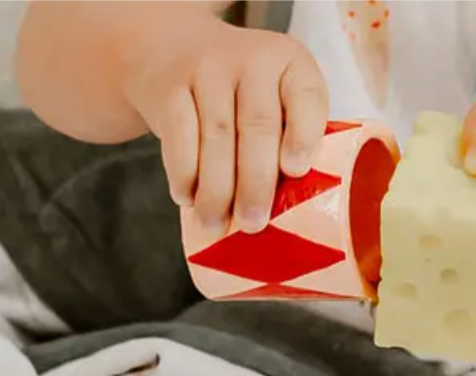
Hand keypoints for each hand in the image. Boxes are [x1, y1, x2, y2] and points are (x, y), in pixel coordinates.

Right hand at [123, 23, 328, 232]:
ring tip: (216, 224)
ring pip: (216, 136)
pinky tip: (187, 198)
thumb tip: (295, 212)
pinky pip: (178, 135)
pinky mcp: (170, 86)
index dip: (303, 135)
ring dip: (217, 189)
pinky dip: (183, 173)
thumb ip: (291, 142)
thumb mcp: (277, 102)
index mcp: (291, 65)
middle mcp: (251, 59)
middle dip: (255, 183)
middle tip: (252, 224)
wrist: (171, 50)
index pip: (306, 96)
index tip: (295, 171)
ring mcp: (208, 68)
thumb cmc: (242, 98)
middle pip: (257, 126)